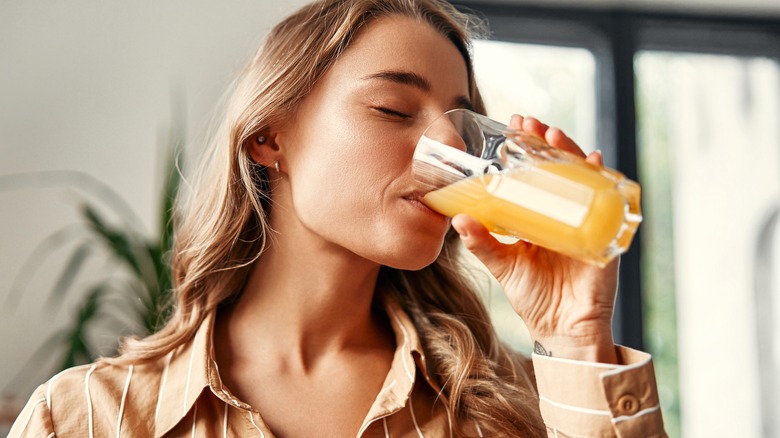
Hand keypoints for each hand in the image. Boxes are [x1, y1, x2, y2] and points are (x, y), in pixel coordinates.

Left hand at [450, 115, 618, 362]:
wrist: (563, 330)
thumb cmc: (535, 296)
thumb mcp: (504, 265)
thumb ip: (483, 243)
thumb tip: (459, 218)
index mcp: (540, 216)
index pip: (534, 173)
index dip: (526, 149)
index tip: (512, 126)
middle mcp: (565, 213)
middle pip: (559, 168)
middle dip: (546, 142)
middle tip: (529, 123)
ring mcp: (586, 220)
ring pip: (582, 177)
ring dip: (570, 153)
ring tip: (553, 136)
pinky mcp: (605, 234)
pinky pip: (607, 202)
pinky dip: (602, 180)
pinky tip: (594, 162)